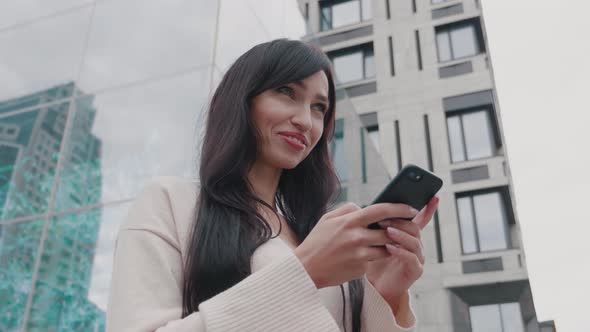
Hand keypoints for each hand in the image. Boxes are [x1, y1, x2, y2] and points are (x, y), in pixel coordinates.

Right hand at [294, 202, 419, 288]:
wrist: (306, 268)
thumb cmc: (317, 241)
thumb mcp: (328, 219)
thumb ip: (348, 210)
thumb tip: (363, 207)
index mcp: (350, 221)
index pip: (382, 210)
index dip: (400, 208)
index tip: (412, 208)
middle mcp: (357, 237)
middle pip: (390, 230)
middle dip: (401, 229)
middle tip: (409, 226)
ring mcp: (360, 254)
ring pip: (387, 247)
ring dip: (391, 244)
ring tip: (391, 241)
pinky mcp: (361, 268)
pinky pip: (375, 260)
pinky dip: (375, 256)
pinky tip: (368, 255)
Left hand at [366, 197, 438, 305]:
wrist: (376, 285)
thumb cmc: (376, 260)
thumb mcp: (376, 239)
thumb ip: (381, 225)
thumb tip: (376, 206)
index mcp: (409, 236)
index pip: (422, 219)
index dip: (428, 208)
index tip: (434, 197)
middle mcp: (417, 245)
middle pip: (414, 228)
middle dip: (400, 221)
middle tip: (384, 218)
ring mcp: (418, 258)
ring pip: (414, 241)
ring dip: (400, 234)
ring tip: (387, 231)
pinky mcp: (415, 270)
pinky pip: (411, 258)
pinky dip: (400, 251)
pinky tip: (389, 247)